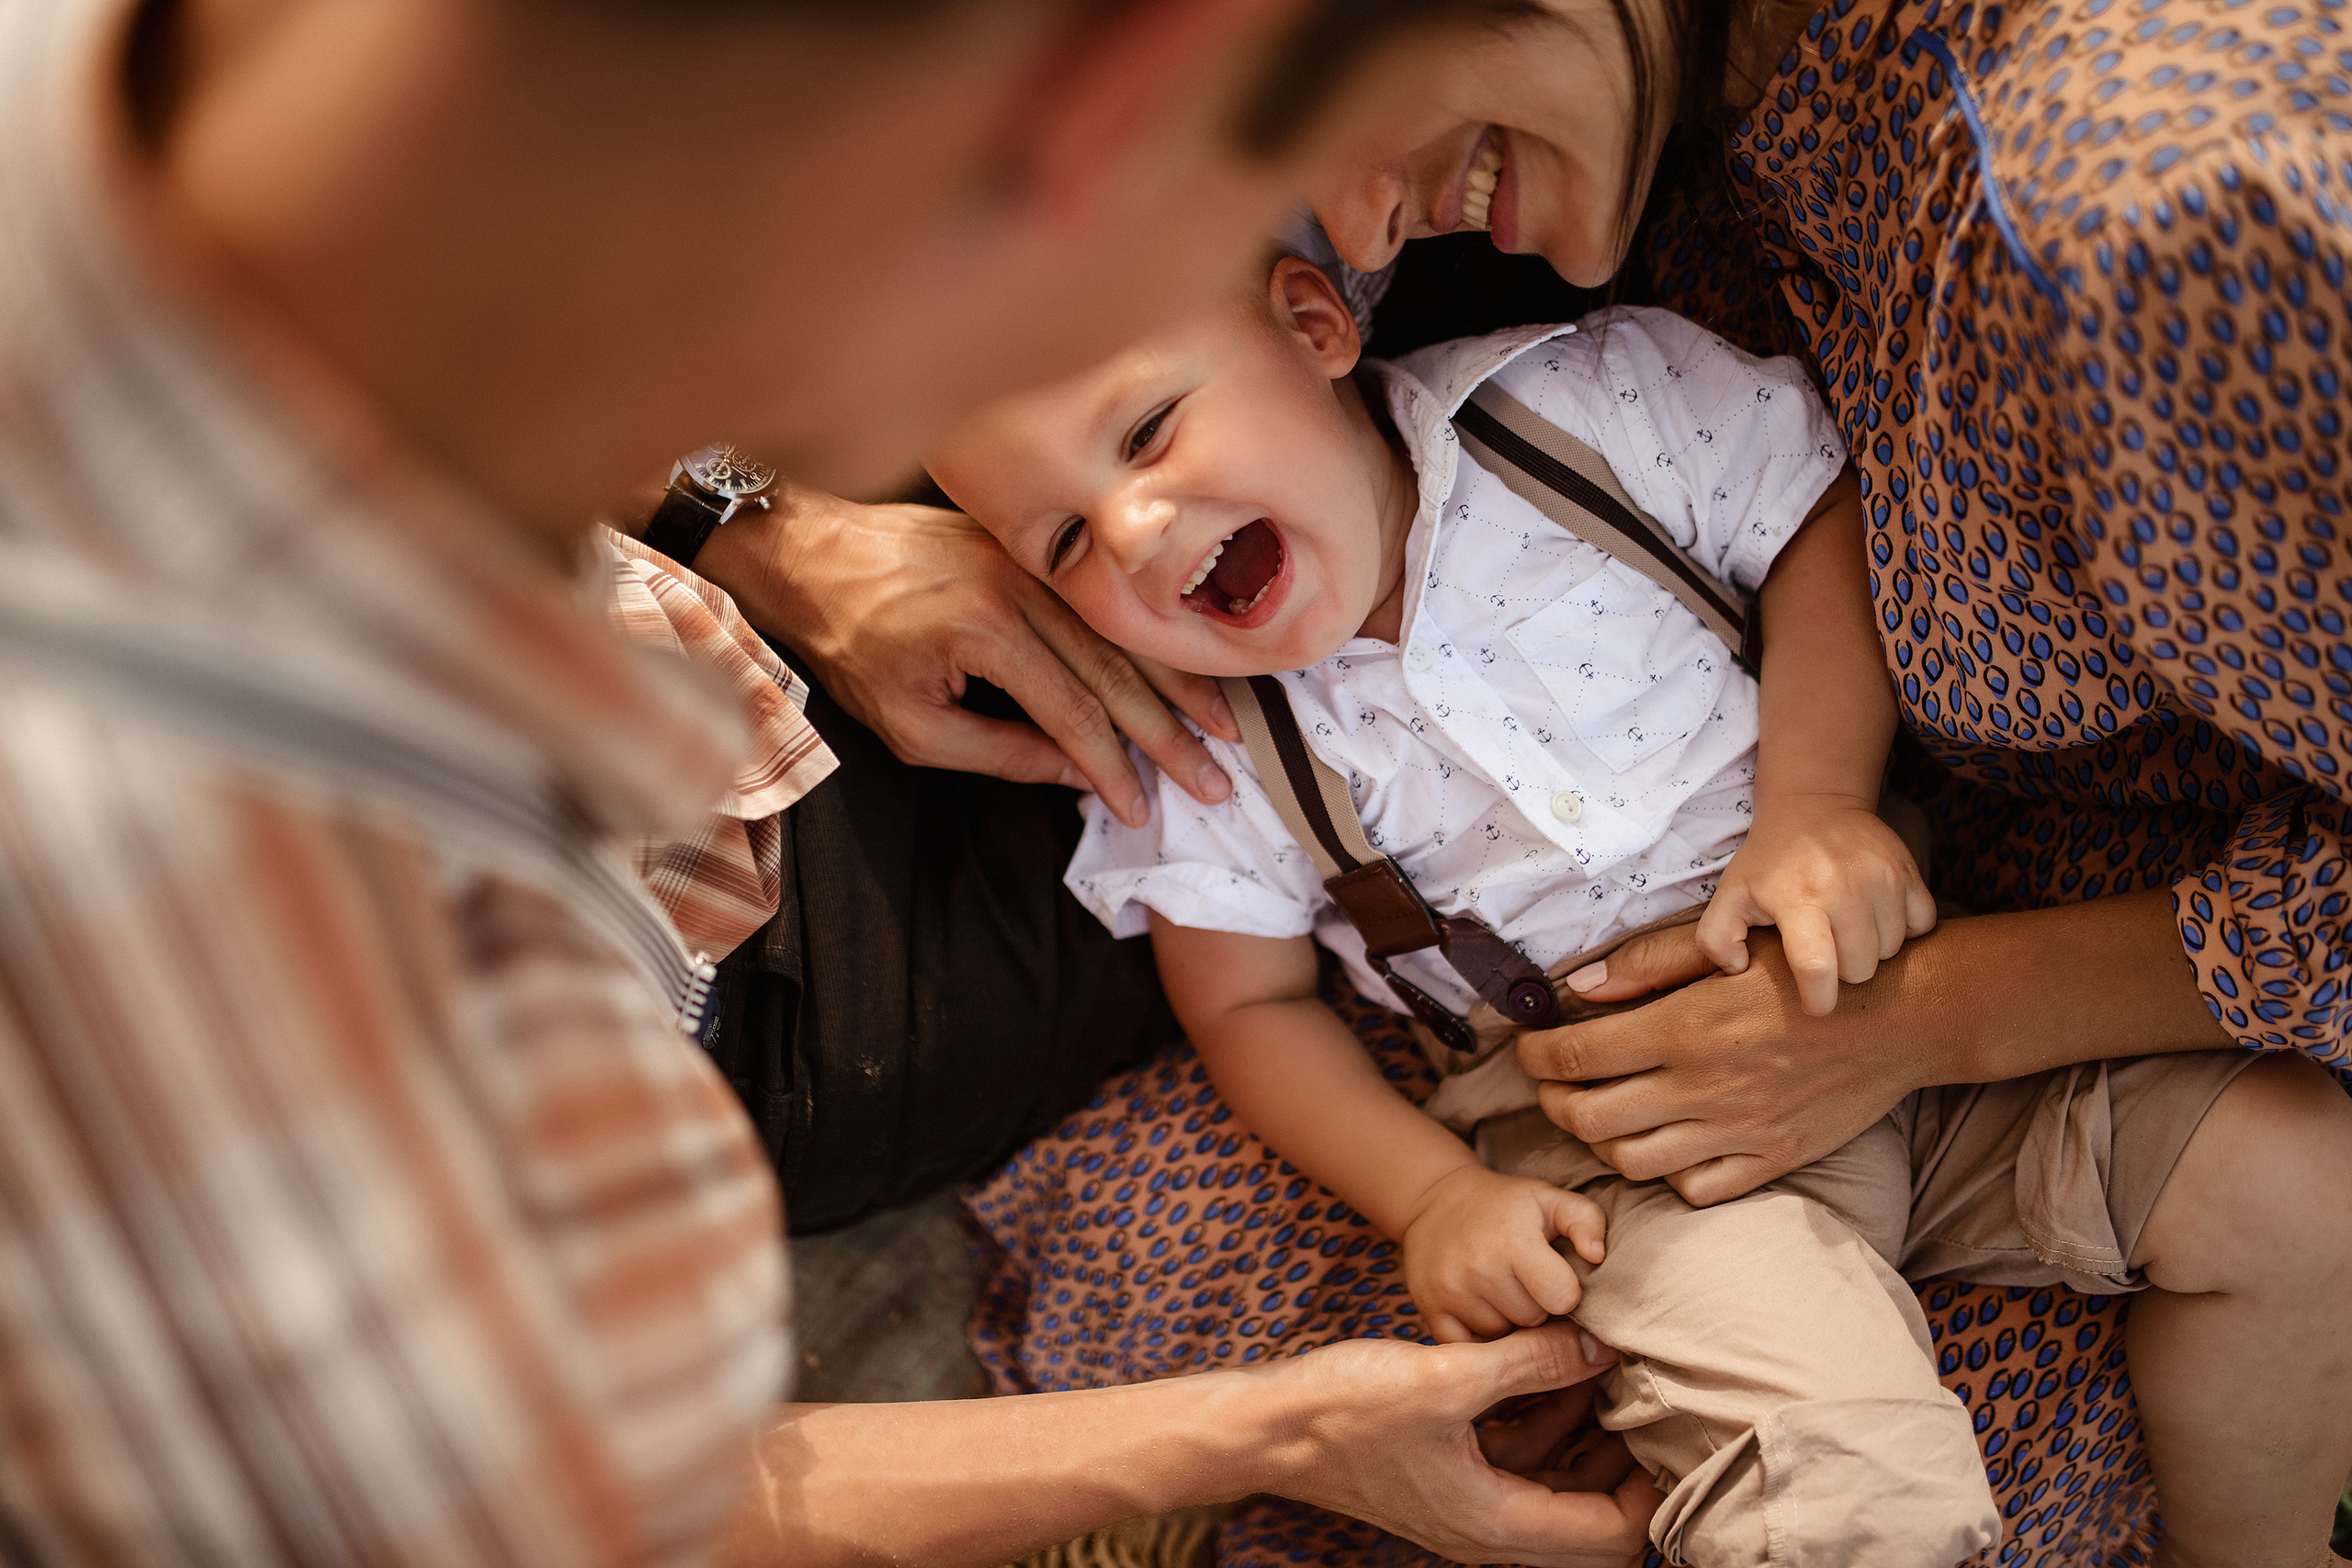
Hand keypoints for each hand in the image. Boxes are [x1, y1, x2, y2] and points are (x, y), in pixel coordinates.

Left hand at [697, 482, 1237, 826]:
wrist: (809, 554)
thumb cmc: (849, 646)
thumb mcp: (913, 725)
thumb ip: (1001, 753)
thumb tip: (1078, 776)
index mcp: (986, 632)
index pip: (1073, 712)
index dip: (1114, 767)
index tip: (1143, 806)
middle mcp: (1019, 588)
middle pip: (1116, 671)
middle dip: (1171, 733)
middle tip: (1216, 778)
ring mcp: (1029, 561)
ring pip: (1120, 632)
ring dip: (1177, 684)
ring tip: (1223, 727)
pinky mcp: (1030, 550)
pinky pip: (1100, 604)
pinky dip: (1144, 641)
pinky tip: (1180, 668)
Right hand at [1261, 1322, 1660, 1566]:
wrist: (1265, 1426)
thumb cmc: (1343, 1411)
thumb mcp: (1447, 1377)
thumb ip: (1530, 1360)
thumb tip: (1598, 1343)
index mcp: (1498, 1525)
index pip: (1615, 1535)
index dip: (1651, 1486)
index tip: (1663, 1424)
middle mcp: (1491, 1530)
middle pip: (1595, 1523)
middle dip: (1624, 1465)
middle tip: (1639, 1399)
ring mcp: (1470, 1505)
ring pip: (1559, 1487)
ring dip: (1585, 1438)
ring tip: (1599, 1368)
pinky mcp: (1451, 1476)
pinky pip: (1520, 1462)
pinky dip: (1545, 1425)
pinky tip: (1549, 1367)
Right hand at [1403, 1166, 1606, 1342]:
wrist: (1437, 1200)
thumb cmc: (1506, 1205)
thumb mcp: (1550, 1199)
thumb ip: (1586, 1220)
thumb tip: (1598, 1256)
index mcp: (1513, 1241)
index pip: (1562, 1298)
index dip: (1566, 1292)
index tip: (1556, 1279)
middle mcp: (1478, 1269)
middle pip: (1533, 1322)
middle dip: (1537, 1308)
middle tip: (1526, 1283)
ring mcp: (1450, 1291)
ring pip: (1503, 1340)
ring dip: (1509, 1324)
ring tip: (1502, 1293)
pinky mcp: (1428, 1308)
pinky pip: (1469, 1348)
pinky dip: (1479, 1337)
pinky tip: (1481, 1310)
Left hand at [1526, 921, 1924, 1205]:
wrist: (1900, 1016)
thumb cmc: (1808, 970)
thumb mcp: (1727, 948)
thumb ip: (1649, 964)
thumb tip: (1578, 985)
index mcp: (1684, 1027)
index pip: (1577, 1055)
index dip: (1536, 1055)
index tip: (1527, 1048)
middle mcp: (1701, 1087)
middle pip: (1589, 1118)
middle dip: (1553, 1103)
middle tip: (1553, 1085)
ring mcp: (1735, 1132)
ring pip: (1632, 1161)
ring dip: (1600, 1142)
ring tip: (1599, 1114)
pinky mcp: (1769, 1160)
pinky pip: (1694, 1189)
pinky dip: (1666, 1173)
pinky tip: (1664, 1143)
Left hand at [1692, 794, 1934, 1015]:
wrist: (1815, 805)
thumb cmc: (1770, 861)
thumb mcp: (1730, 894)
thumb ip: (1716, 939)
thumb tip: (1738, 970)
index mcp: (1799, 900)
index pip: (1818, 969)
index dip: (1818, 999)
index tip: (1814, 1003)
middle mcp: (1846, 890)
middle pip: (1860, 969)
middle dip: (1842, 969)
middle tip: (1825, 947)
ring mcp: (1884, 880)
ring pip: (1892, 951)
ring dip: (1871, 948)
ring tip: (1847, 927)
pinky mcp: (1910, 873)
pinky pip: (1922, 926)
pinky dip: (1904, 928)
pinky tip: (1876, 915)